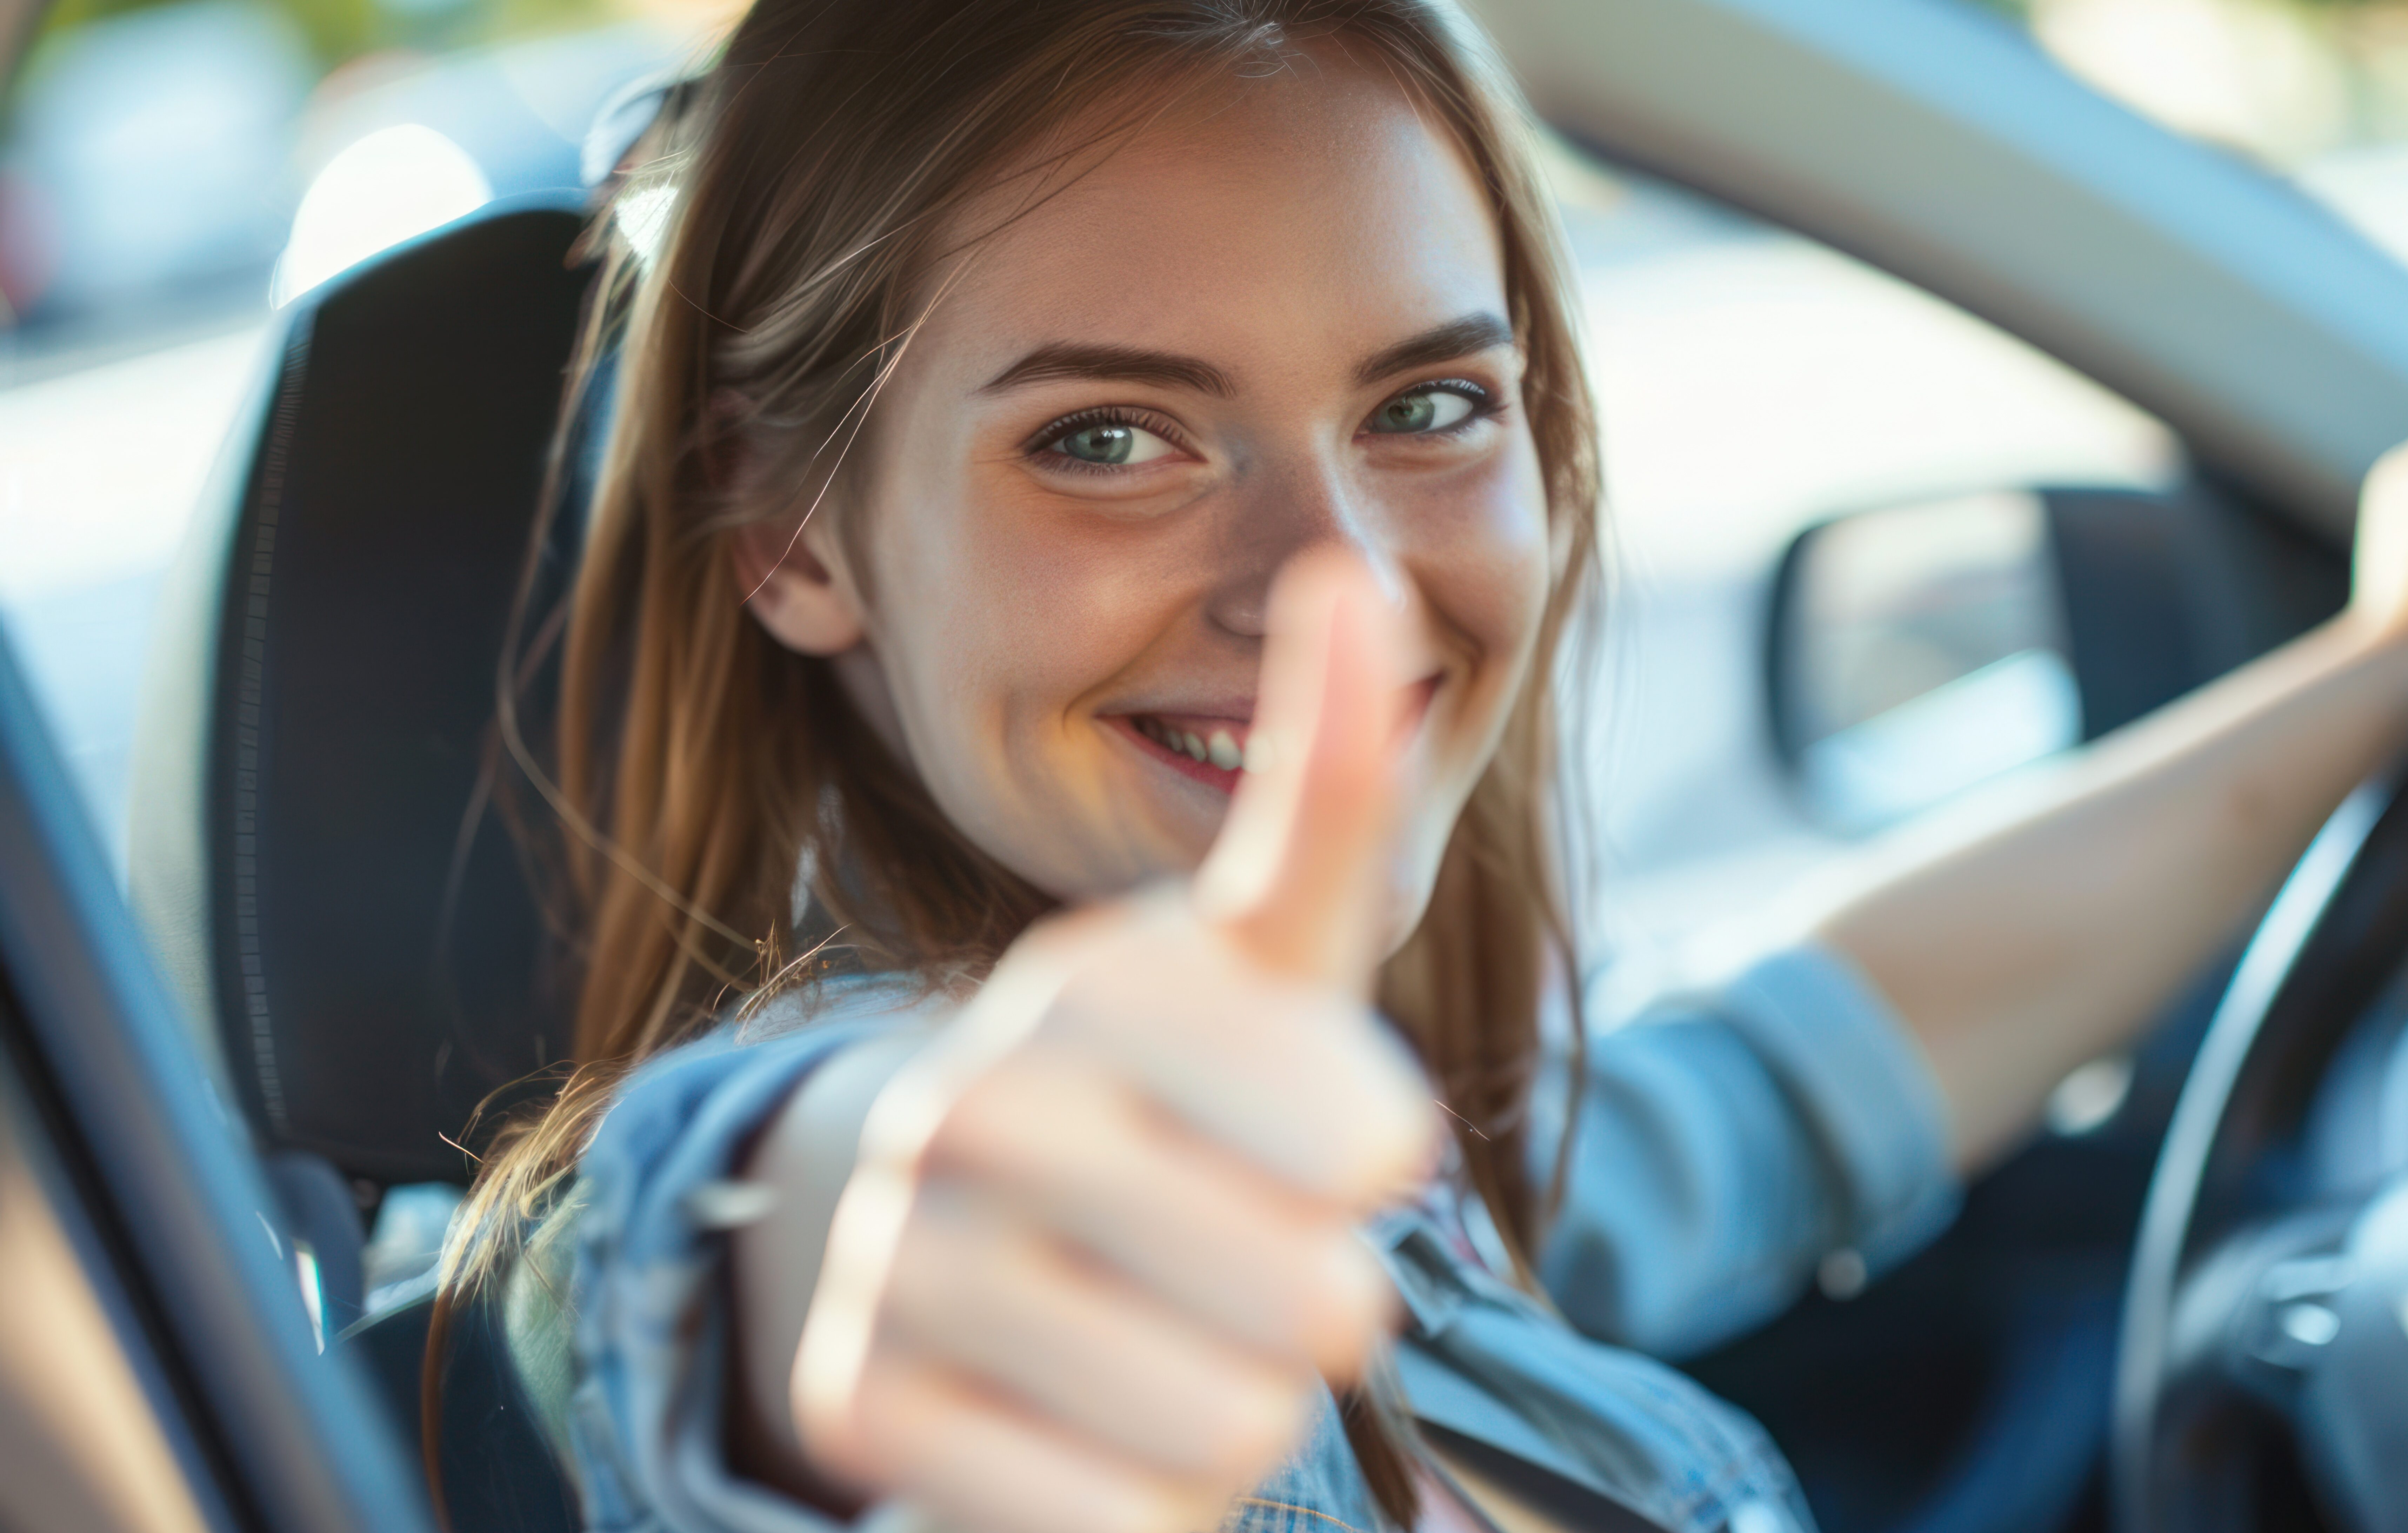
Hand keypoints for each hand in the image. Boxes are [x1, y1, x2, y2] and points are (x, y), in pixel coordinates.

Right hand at [784, 552, 1438, 1532]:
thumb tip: (1359, 569)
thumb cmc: (1171, 1085)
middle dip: (1321, 1304)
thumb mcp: (1265, 947)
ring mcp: (906, 1261)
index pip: (1361, 1142)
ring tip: (1177, 1330)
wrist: (944, 1225)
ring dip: (1244, 1406)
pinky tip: (1098, 1415)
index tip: (1343, 1148)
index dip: (1375, 1169)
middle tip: (1255, 1259)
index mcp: (1099, 987)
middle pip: (1313, 1301)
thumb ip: (1323, 778)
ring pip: (1226, 1426)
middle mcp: (976, 1105)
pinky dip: (1146, 1497)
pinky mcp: (865, 1409)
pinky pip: (1115, 1518)